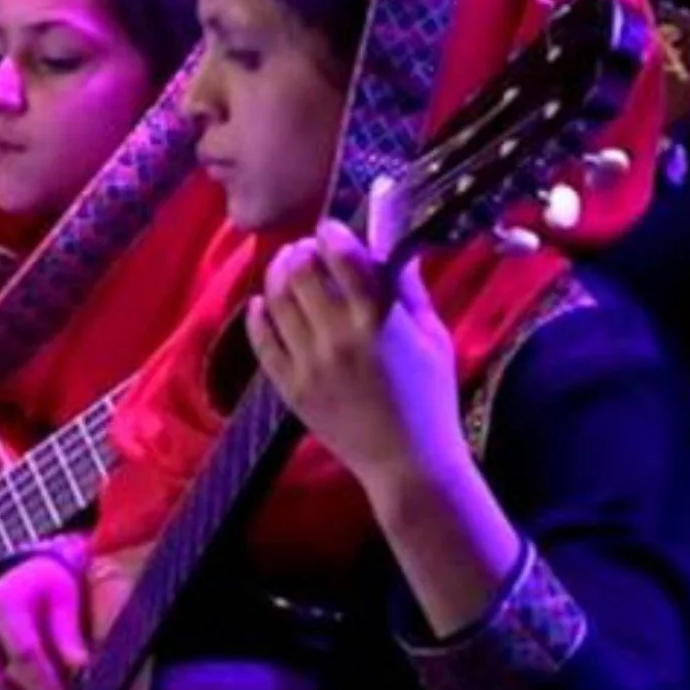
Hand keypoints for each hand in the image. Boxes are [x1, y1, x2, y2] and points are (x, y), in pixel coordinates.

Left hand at [244, 179, 461, 486]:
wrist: (407, 461)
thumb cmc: (430, 397)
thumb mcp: (433, 338)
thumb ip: (409, 291)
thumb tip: (394, 248)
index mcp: (378, 320)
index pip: (344, 258)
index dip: (331, 234)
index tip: (330, 227)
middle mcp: (337, 336)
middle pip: (302, 272)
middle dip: (301, 250)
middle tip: (306, 248)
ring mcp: (308, 362)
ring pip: (276, 300)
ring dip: (277, 274)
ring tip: (285, 266)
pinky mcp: (289, 387)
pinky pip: (261, 342)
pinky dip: (256, 316)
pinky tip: (260, 303)